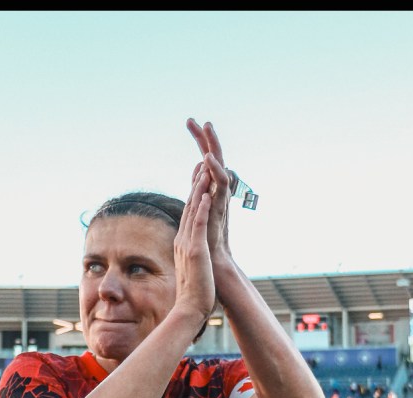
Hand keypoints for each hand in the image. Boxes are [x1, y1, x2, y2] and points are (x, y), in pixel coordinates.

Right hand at [173, 163, 215, 326]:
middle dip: (195, 184)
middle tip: (201, 163)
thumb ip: (192, 261)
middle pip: (189, 207)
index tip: (198, 178)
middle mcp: (183, 241)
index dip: (193, 195)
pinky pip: (198, 225)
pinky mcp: (196, 251)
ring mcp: (188, 245)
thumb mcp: (193, 272)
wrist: (190, 309)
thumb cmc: (195, 295)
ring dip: (198, 189)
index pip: (189, 215)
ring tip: (204, 170)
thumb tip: (193, 261)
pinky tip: (205, 195)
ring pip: (192, 212)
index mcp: (183, 245)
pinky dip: (201, 209)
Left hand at [186, 119, 233, 268]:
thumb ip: (197, 190)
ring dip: (213, 146)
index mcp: (210, 189)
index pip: (203, 160)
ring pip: (220, 166)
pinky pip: (221, 185)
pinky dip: (215, 170)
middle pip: (212, 158)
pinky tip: (206, 158)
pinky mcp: (222, 207)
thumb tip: (196, 172)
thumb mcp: (198, 211)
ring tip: (207, 127)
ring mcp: (221, 198)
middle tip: (195, 120)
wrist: (214, 263)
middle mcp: (217, 191)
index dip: (199, 142)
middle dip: (204, 138)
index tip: (190, 123)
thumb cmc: (206, 241)